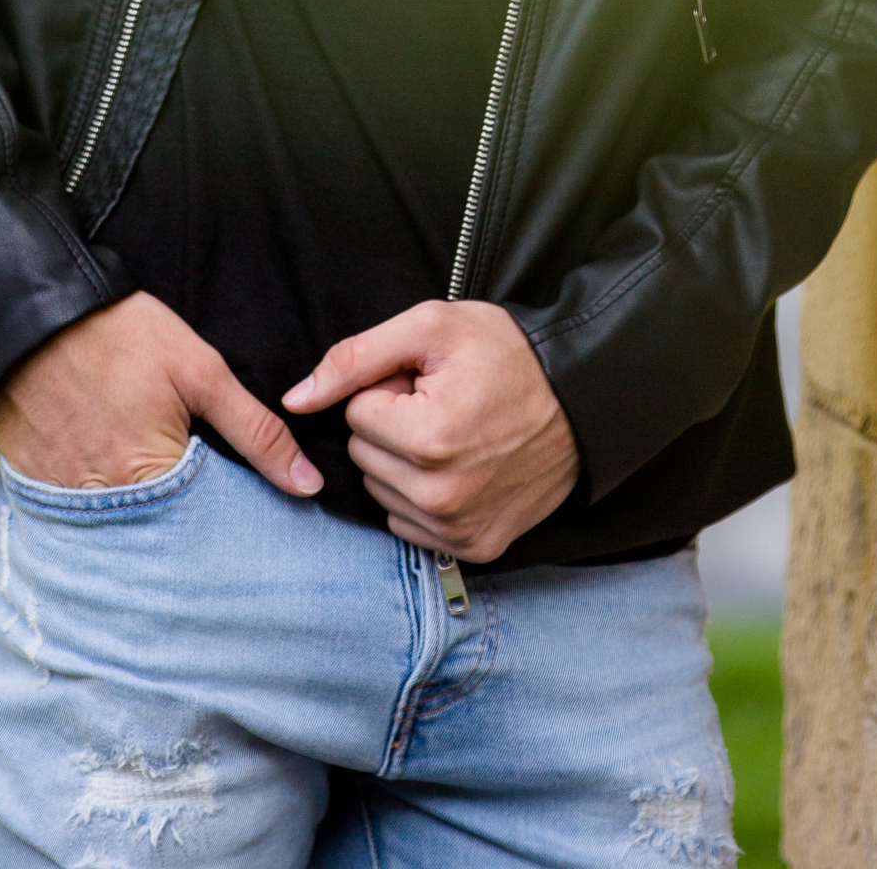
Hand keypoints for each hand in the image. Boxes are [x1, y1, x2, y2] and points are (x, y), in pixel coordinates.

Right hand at [0, 291, 322, 498]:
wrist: (34, 309)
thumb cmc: (123, 334)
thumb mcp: (201, 372)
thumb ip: (256, 433)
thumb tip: (308, 484)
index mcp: (152, 476)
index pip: (205, 525)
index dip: (224, 511)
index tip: (236, 500)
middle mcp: (107, 501)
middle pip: (159, 530)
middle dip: (181, 517)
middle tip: (185, 476)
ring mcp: (66, 496)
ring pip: (118, 524)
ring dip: (139, 510)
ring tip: (145, 471)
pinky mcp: (37, 483)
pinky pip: (76, 510)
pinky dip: (97, 497)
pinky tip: (104, 462)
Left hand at [284, 301, 578, 560]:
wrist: (580, 401)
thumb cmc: (505, 354)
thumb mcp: (431, 328)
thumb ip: (354, 358)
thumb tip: (296, 399)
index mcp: (428, 440)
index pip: (356, 414)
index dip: (388, 388)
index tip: (429, 381)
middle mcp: (441, 497)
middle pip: (363, 456)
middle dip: (392, 425)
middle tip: (442, 404)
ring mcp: (459, 530)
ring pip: (382, 491)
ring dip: (405, 462)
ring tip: (455, 433)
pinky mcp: (474, 549)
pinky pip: (409, 524)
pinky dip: (423, 495)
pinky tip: (460, 468)